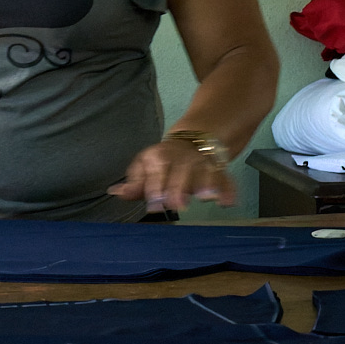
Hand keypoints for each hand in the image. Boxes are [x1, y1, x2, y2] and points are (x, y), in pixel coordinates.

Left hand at [108, 138, 236, 212]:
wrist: (196, 138)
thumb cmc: (164, 160)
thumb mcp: (146, 166)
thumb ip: (134, 183)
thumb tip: (115, 192)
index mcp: (160, 158)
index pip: (157, 172)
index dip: (155, 188)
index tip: (155, 204)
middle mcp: (182, 159)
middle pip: (181, 173)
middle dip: (179, 188)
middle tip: (177, 204)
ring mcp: (202, 163)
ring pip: (205, 172)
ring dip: (207, 184)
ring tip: (207, 197)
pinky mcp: (220, 170)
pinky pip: (226, 179)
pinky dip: (229, 190)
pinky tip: (228, 202)